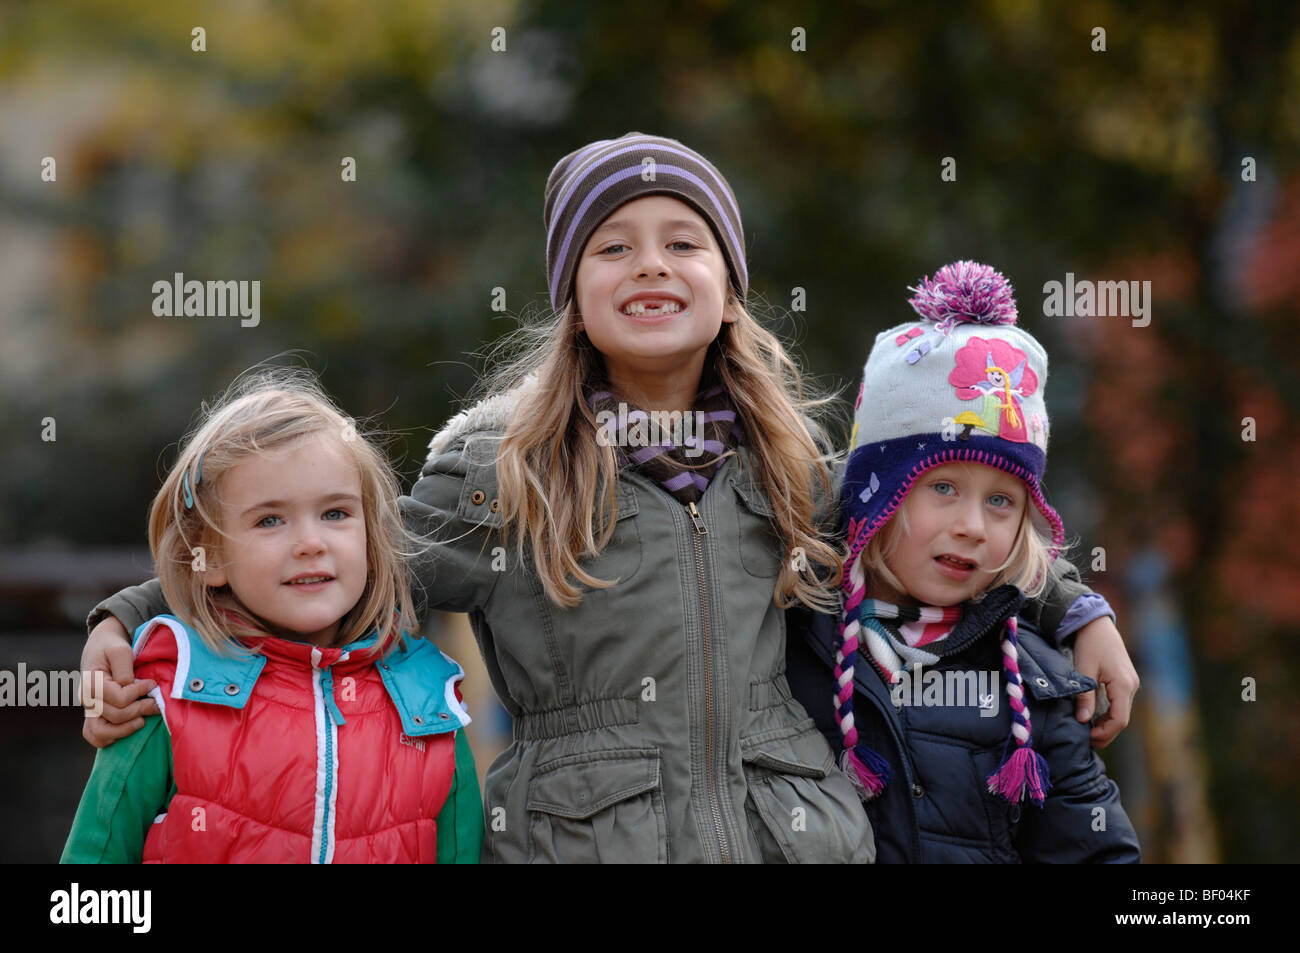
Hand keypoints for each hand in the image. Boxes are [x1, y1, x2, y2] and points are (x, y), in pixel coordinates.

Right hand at [81, 616, 158, 747]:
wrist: (101, 647)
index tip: (152, 684)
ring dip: (126, 729)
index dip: (140, 693)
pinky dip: (111, 738)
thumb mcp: (120, 649)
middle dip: (140, 709)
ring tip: (143, 720)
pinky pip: (95, 737)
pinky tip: (128, 728)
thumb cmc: (111, 646)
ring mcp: (88, 710)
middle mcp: (86, 700)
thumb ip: (124, 667)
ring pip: (102, 733)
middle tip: (155, 702)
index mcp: (91, 683)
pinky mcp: (93, 716)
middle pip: (116, 716)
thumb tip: (129, 685)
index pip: (120, 699)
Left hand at [1071, 616, 1139, 748]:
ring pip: (1122, 713)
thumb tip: (1083, 720)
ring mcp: (1131, 684)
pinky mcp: (1126, 681)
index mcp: (1124, 685)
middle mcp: (1132, 686)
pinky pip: (1120, 704)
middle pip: (1122, 720)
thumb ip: (1085, 696)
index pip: (1119, 720)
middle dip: (1105, 732)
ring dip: (1106, 724)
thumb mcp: (1084, 669)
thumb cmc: (1090, 644)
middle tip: (1086, 739)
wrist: (1097, 624)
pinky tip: (1093, 716)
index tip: (1087, 737)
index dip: (1104, 733)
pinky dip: (1108, 713)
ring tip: (1087, 730)